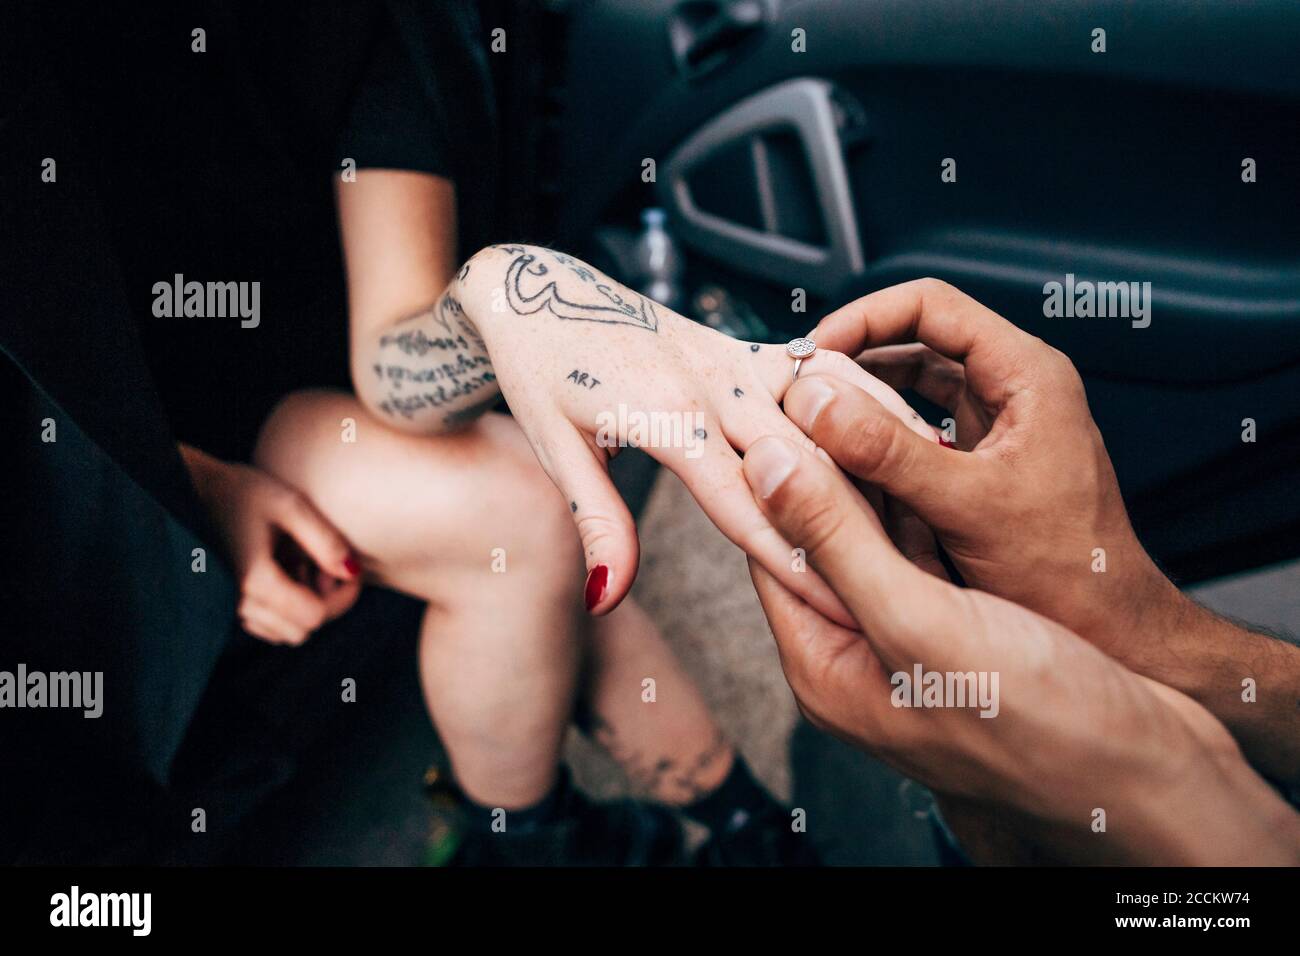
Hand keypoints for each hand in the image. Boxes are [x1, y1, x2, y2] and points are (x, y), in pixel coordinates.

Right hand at [181, 445, 361, 644]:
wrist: (186, 489)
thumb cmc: (240, 491)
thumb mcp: (289, 504)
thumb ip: (324, 539)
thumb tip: (352, 572)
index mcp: (255, 578)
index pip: (315, 616)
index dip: (343, 597)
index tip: (350, 569)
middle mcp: (238, 602)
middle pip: (303, 629)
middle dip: (325, 602)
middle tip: (324, 563)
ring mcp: (228, 607)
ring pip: (284, 632)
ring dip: (303, 606)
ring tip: (300, 564)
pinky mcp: (225, 605)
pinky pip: (265, 625)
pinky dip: (283, 609)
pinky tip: (282, 573)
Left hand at [449, 245, 937, 623]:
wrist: (539, 293)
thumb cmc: (543, 375)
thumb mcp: (555, 453)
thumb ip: (597, 526)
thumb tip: (608, 598)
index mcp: (666, 415)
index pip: (746, 506)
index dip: (798, 563)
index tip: (846, 612)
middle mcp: (715, 381)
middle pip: (810, 464)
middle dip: (860, 529)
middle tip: (913, 582)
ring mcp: (741, 357)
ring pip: (837, 411)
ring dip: (887, 460)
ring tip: (940, 510)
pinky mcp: (752, 345)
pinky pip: (831, 374)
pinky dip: (877, 403)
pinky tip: (918, 435)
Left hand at [741, 433, 1299, 863]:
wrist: (1146, 768)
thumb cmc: (1036, 717)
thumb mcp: (916, 620)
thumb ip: (835, 542)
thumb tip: (763, 467)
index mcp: (827, 670)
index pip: (772, 556)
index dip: (772, 480)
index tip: (774, 406)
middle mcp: (858, 658)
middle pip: (818, 544)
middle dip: (817, 469)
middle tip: (817, 387)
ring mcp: (909, 643)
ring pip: (870, 539)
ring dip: (867, 475)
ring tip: (858, 395)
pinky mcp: (959, 629)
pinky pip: (920, 550)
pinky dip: (916, 500)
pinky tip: (918, 444)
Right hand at [799, 278, 1174, 657]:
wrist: (1110, 632)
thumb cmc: (1064, 572)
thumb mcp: (966, 506)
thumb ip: (887, 452)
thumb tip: (813, 400)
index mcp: (1027, 374)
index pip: (930, 305)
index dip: (863, 318)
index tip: (811, 353)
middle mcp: (1014, 389)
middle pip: (916, 339)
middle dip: (853, 357)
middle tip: (798, 388)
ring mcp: (996, 427)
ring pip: (912, 387)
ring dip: (859, 398)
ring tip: (809, 420)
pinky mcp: (980, 464)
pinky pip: (916, 431)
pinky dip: (875, 438)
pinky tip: (839, 461)